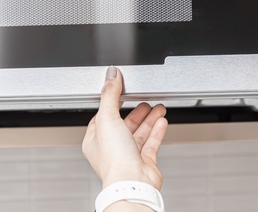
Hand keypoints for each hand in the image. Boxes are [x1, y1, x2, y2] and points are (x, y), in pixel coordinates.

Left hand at [82, 66, 168, 189]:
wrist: (132, 182)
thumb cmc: (115, 159)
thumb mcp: (108, 118)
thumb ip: (110, 94)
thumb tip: (111, 75)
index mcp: (95, 140)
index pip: (103, 116)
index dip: (113, 103)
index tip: (123, 92)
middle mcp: (111, 149)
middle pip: (125, 124)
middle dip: (137, 111)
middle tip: (145, 99)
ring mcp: (128, 156)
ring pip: (139, 133)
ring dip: (149, 119)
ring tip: (158, 107)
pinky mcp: (144, 162)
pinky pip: (151, 143)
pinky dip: (157, 131)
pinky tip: (162, 121)